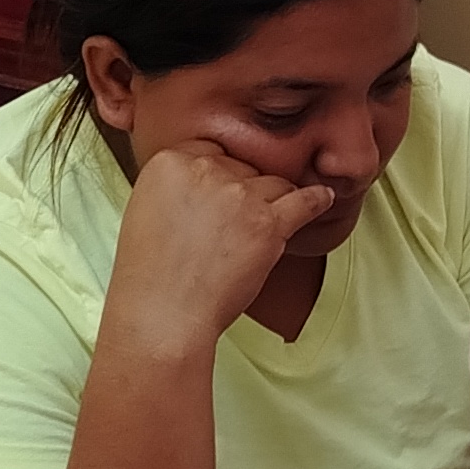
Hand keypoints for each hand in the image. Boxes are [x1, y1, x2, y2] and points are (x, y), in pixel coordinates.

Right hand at [103, 138, 331, 352]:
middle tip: (229, 229)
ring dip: (271, 204)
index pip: (209, 152)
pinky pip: (304, 202)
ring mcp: (240, 195)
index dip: (217, 177)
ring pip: (272, 184)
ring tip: (262, 229)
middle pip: (242, 168)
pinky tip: (323, 198)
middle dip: (242, 194)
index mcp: (170, 162)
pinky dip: (316, 200)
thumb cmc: (151, 276)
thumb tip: (209, 182)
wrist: (162, 316)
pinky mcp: (268, 223)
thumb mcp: (146, 210)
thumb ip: (177, 187)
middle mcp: (205, 169)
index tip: (217, 197)